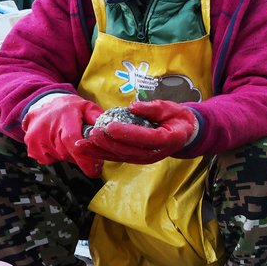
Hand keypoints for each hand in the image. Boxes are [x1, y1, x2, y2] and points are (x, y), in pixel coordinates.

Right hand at [22, 94, 104, 177]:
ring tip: (68, 140)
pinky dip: (55, 155)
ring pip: (58, 157)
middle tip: (85, 148)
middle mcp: (47, 126)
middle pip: (67, 152)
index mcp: (64, 116)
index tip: (94, 171)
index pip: (72, 140)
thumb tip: (109, 129)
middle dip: (80, 155)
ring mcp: (35, 136)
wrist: (44, 102)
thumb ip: (98, 118)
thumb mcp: (86, 107)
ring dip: (68, 154)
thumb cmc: (70, 107)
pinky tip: (57, 143)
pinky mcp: (30, 145)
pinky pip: (47, 159)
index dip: (83, 158)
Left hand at [78, 99, 197, 164]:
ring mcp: (144, 158)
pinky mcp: (135, 158)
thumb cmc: (177, 118)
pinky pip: (117, 157)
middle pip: (130, 151)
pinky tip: (85, 149)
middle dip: (109, 143)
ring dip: (100, 151)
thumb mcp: (171, 108)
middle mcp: (155, 153)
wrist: (184, 133)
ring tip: (82, 144)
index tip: (110, 125)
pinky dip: (100, 154)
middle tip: (94, 132)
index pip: (146, 138)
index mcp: (167, 140)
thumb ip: (153, 108)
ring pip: (120, 156)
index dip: (127, 133)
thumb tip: (132, 106)